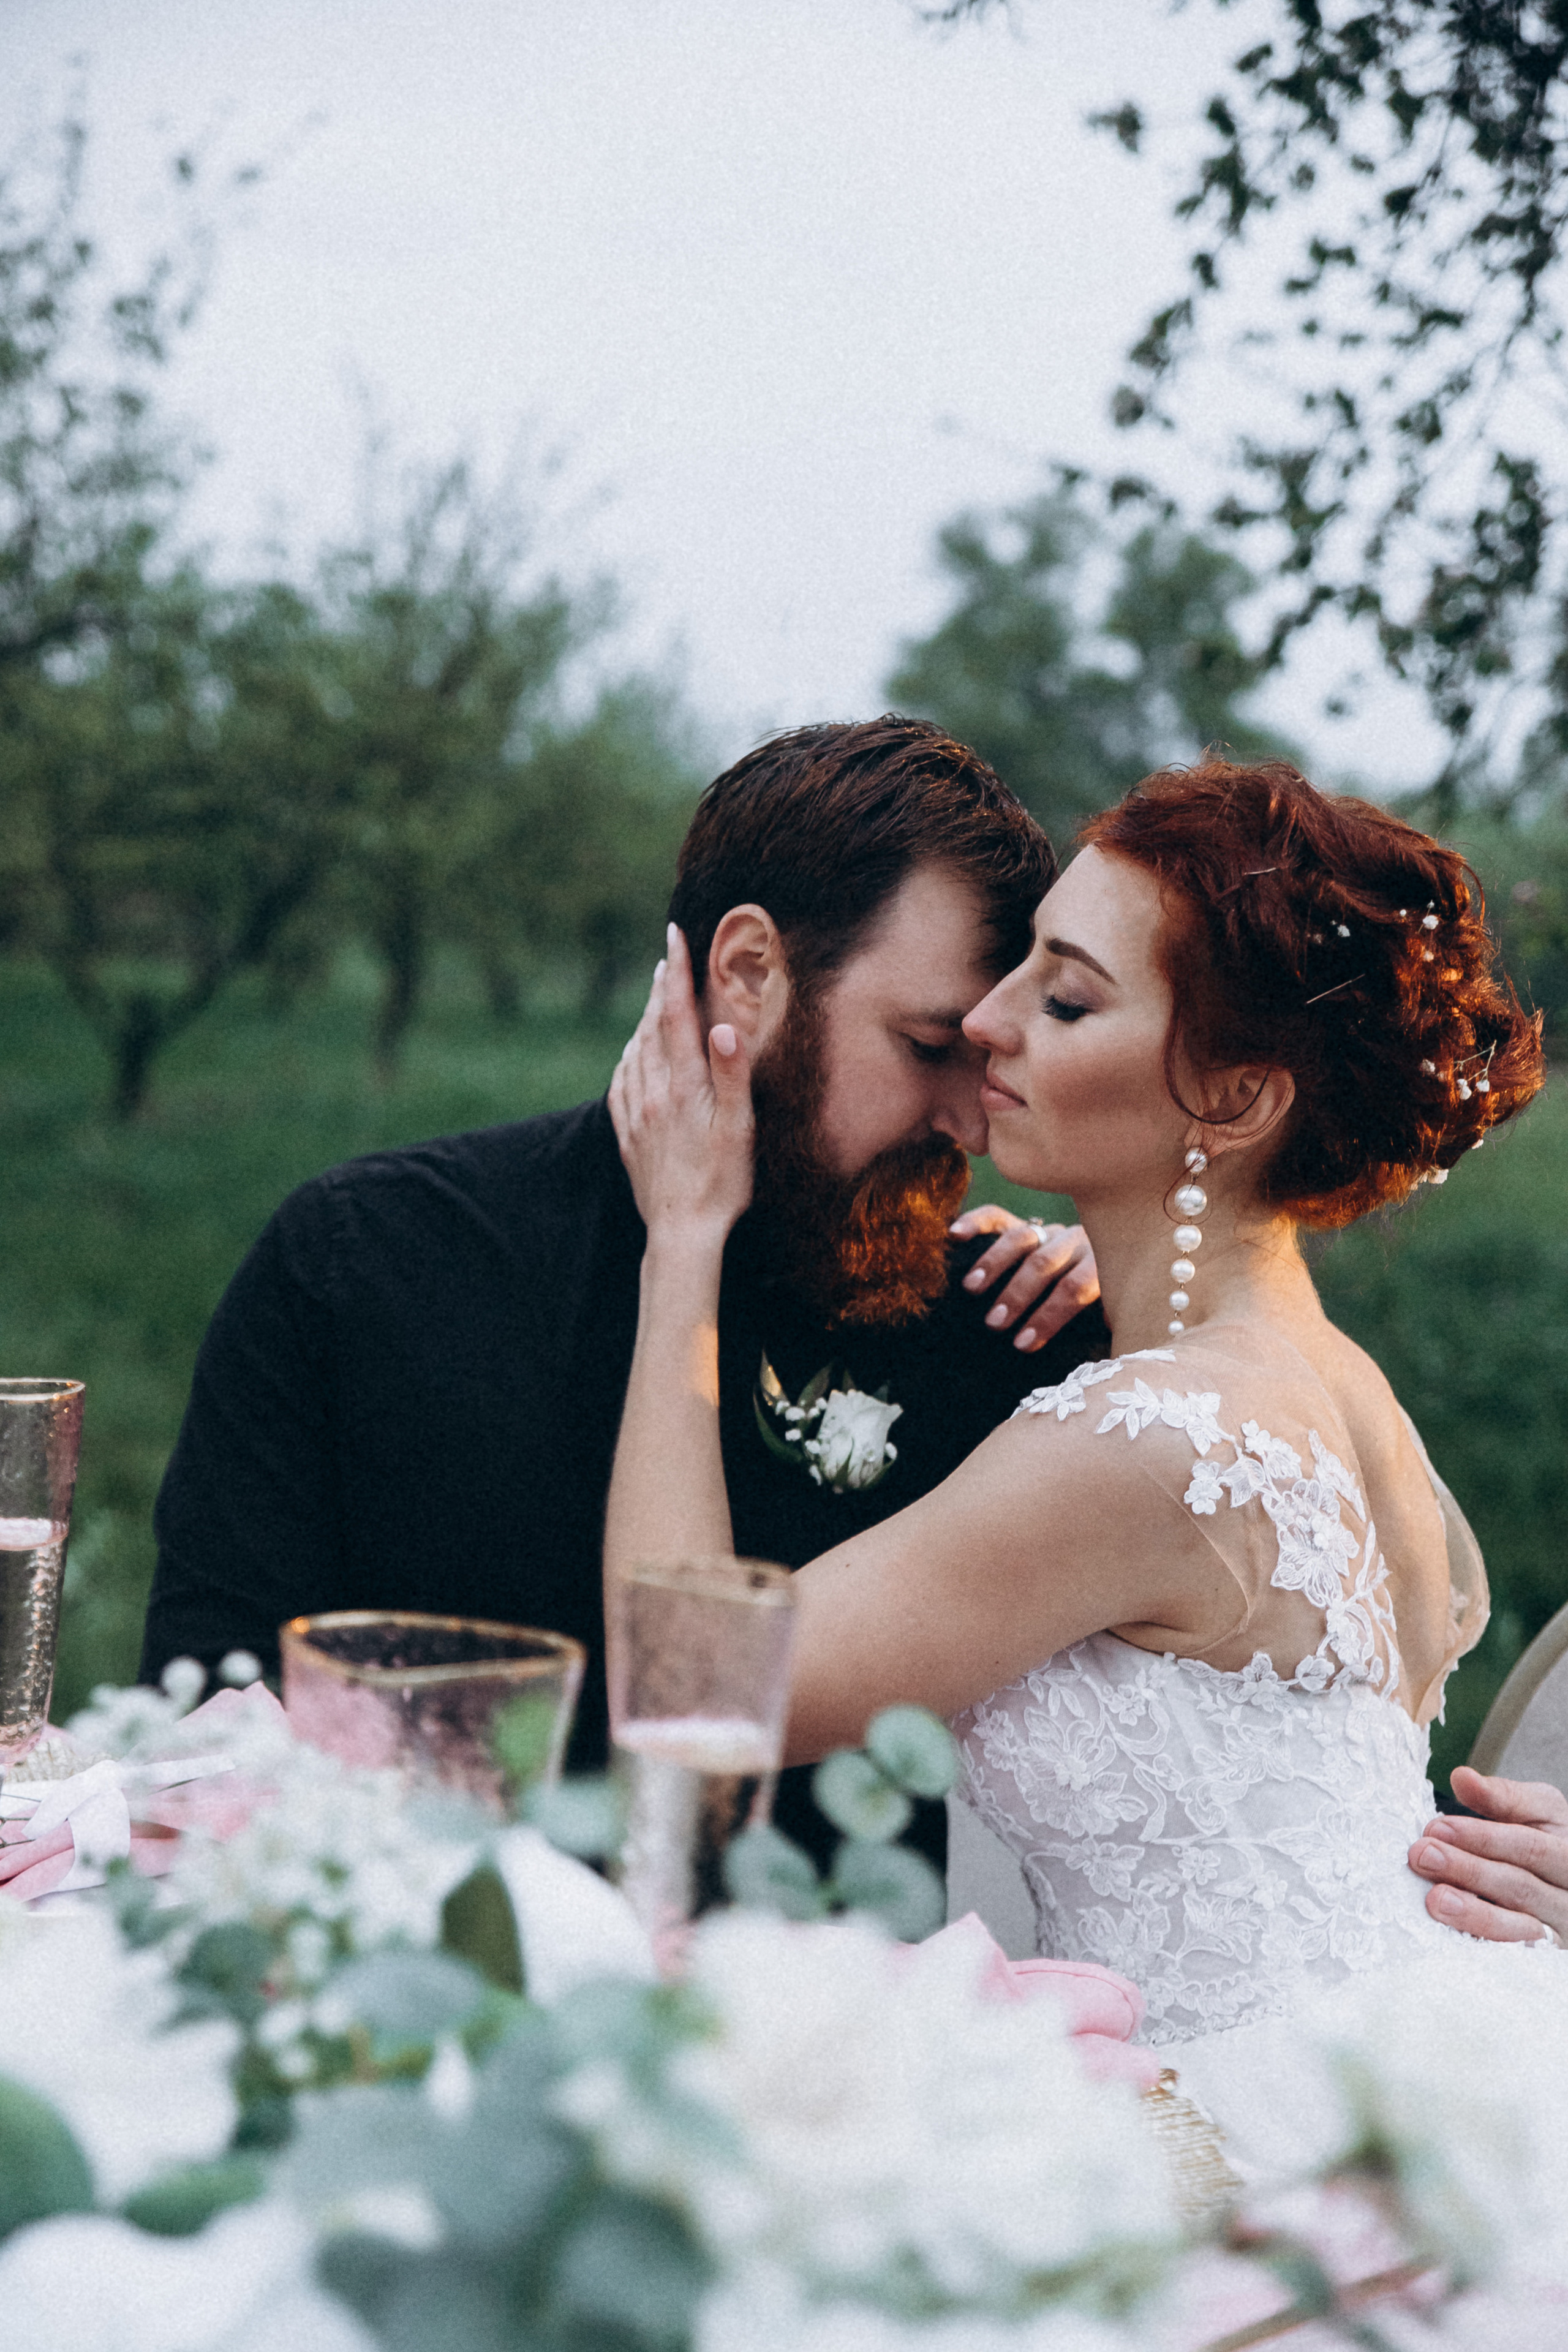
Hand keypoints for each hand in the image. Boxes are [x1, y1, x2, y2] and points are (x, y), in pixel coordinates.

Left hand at [609, 924, 754, 1244]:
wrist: (681, 1234)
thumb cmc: (722, 1184)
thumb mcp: (739, 1130)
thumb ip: (731, 1076)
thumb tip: (722, 1027)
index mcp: (683, 1087)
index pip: (674, 1015)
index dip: (675, 973)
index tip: (673, 936)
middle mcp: (653, 1094)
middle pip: (651, 1026)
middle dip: (659, 987)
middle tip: (667, 956)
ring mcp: (636, 1114)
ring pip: (634, 1051)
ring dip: (644, 1019)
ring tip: (654, 996)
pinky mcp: (627, 1134)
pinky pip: (621, 1082)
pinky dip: (629, 1056)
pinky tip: (634, 1053)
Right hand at [948, 1206, 1100, 1352]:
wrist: (1111, 1267)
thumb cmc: (1101, 1309)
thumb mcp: (1112, 1314)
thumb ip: (1110, 1320)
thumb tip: (1105, 1325)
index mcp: (1101, 1265)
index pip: (1075, 1287)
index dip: (1049, 1316)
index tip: (1023, 1343)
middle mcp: (1076, 1241)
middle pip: (1043, 1263)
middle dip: (1017, 1294)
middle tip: (993, 1323)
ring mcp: (1048, 1230)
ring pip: (1021, 1238)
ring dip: (994, 1263)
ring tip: (971, 1288)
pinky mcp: (1025, 1225)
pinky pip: (998, 1217)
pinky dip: (975, 1222)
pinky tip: (955, 1233)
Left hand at [1408, 1765, 1567, 1945]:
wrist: (1562, 1887)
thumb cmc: (1542, 1841)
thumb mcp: (1535, 1813)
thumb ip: (1502, 1797)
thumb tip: (1462, 1777)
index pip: (1531, 1846)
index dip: (1484, 1837)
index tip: (1437, 1827)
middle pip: (1521, 1885)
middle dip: (1469, 1869)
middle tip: (1422, 1854)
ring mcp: (1560, 1931)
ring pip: (1520, 1926)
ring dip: (1474, 1913)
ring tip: (1435, 1899)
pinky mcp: (1545, 1959)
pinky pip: (1516, 1957)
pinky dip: (1485, 1944)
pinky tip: (1454, 1936)